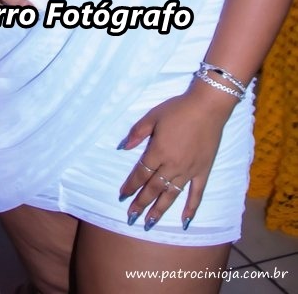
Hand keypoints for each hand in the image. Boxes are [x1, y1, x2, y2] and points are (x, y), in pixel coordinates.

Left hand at [117, 86, 233, 230]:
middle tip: (131, 217)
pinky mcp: (203, 172)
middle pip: (153, 188)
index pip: (141, 174)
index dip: (130, 186)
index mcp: (158, 152)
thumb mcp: (153, 115)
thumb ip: (137, 132)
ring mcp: (189, 171)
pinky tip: (184, 221)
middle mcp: (172, 166)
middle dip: (141, 203)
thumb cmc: (178, 109)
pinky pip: (196, 194)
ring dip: (159, 210)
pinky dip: (191, 209)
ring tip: (149, 223)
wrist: (207, 107)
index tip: (122, 196)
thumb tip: (123, 148)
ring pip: (171, 195)